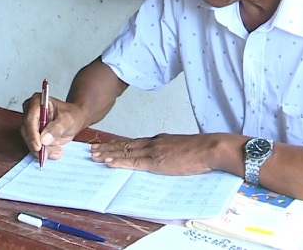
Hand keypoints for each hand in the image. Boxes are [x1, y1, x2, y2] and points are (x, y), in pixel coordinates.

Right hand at [20, 92, 86, 160]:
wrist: (75, 119)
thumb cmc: (72, 115)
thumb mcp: (68, 120)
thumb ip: (57, 128)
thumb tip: (44, 139)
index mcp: (38, 101)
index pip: (30, 119)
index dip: (33, 134)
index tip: (38, 147)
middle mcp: (30, 110)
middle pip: (27, 131)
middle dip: (37, 145)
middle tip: (47, 155)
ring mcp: (30, 122)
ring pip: (29, 140)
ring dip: (42, 150)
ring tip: (57, 152)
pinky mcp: (32, 132)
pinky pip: (34, 144)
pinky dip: (44, 151)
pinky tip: (55, 152)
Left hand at [90, 134, 215, 175]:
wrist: (210, 149)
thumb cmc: (201, 152)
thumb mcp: (182, 149)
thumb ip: (171, 153)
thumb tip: (166, 160)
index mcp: (159, 140)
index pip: (134, 142)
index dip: (118, 144)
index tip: (107, 146)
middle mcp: (153, 142)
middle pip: (124, 144)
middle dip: (107, 147)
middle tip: (92, 149)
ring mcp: (153, 151)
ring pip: (124, 151)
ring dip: (108, 153)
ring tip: (94, 155)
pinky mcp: (156, 161)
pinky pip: (133, 161)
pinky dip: (119, 161)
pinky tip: (108, 162)